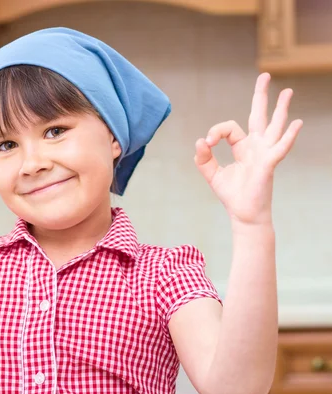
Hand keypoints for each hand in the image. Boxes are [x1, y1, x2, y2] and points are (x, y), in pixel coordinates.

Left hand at [194, 73, 302, 225]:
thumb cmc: (232, 196)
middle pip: (259, 116)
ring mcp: (265, 154)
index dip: (216, 132)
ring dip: (281, 109)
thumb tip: (199, 142)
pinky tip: (297, 124)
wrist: (244, 215)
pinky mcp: (269, 164)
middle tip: (265, 75)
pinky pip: (280, 148)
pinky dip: (289, 136)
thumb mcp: (213, 175)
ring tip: (288, 91)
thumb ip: (204, 159)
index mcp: (243, 148)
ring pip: (274, 126)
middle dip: (261, 96)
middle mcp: (256, 147)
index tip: (206, 144)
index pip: (230, 128)